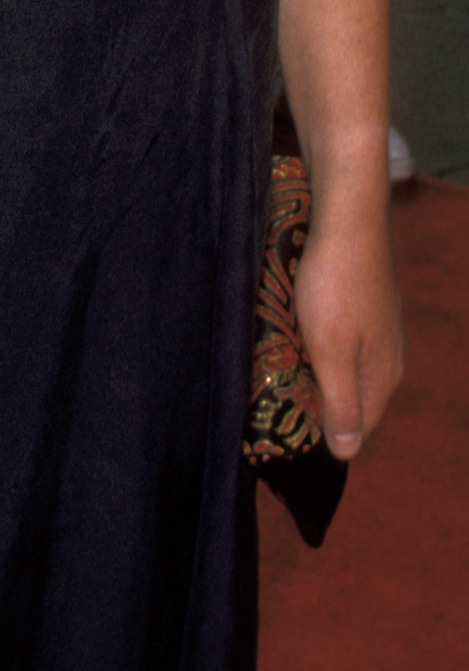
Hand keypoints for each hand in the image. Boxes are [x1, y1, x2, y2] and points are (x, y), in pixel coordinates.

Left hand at [294, 200, 401, 459]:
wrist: (349, 219)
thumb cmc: (335, 286)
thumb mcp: (332, 353)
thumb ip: (341, 402)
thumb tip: (346, 452)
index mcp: (384, 376)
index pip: (359, 428)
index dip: (326, 436)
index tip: (288, 435)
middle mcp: (389, 356)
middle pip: (355, 399)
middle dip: (321, 406)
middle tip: (280, 403)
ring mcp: (381, 328)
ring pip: (349, 368)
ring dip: (319, 375)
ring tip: (283, 372)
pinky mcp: (367, 304)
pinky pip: (345, 340)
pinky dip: (321, 346)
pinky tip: (299, 335)